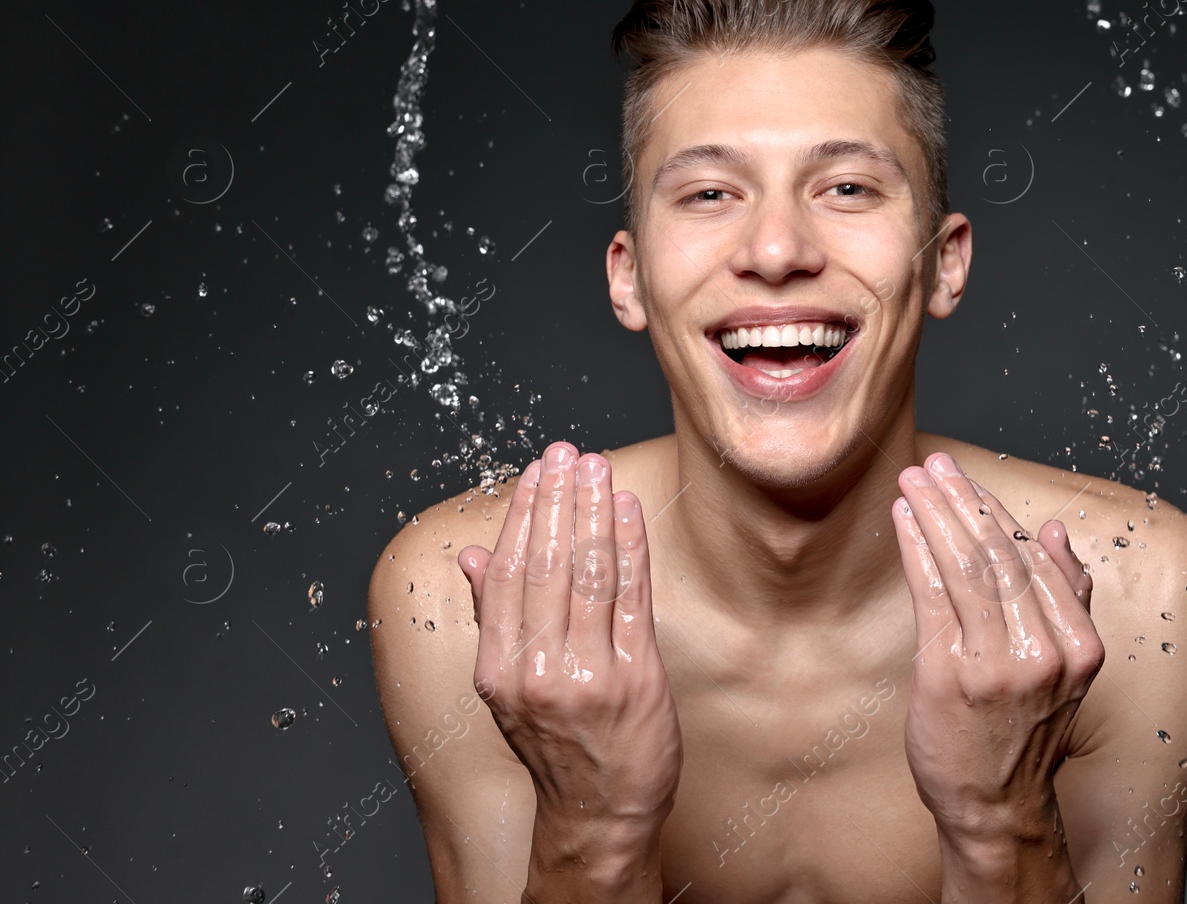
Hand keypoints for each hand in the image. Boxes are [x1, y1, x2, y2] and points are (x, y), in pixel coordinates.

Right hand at [457, 441, 682, 835]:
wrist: (598, 815)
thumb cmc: (557, 746)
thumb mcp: (506, 688)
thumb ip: (493, 617)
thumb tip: (471, 554)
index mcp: (499, 670)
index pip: (506, 575)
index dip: (521, 516)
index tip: (534, 473)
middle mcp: (537, 671)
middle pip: (544, 565)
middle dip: (557, 500)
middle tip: (566, 452)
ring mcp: (587, 674)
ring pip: (586, 574)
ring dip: (592, 512)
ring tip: (595, 467)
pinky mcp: (635, 677)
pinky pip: (631, 597)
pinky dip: (628, 546)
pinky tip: (627, 510)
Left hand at [893, 452, 1103, 837]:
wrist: (996, 806)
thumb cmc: (1024, 732)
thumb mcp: (1067, 667)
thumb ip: (1066, 598)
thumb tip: (1056, 531)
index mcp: (1081, 645)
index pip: (1035, 558)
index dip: (997, 510)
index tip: (969, 478)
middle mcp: (1045, 653)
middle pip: (1000, 554)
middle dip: (964, 501)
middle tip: (936, 465)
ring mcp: (997, 666)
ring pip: (967, 568)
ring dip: (937, 514)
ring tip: (916, 482)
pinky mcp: (949, 677)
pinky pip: (932, 595)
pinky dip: (917, 550)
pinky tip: (904, 520)